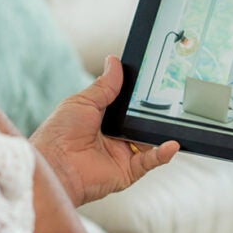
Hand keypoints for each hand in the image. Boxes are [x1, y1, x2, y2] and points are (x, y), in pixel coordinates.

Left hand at [31, 56, 179, 205]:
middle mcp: (114, 136)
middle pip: (142, 122)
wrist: (55, 163)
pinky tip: (171, 144)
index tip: (155, 80)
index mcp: (102, 118)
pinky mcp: (127, 171)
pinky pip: (150, 161)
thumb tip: (114, 62)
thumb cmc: (60, 133)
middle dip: (156, 111)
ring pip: (150, 141)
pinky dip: (162, 153)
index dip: (140, 94)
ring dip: (162, 131)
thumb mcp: (83, 101)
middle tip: (172, 97)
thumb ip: (104, 85)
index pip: (128, 105)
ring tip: (177, 118)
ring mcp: (122, 154)